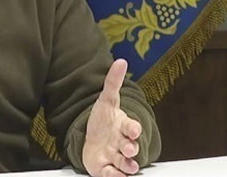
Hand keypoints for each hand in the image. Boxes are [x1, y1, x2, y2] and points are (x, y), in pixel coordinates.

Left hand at [82, 59, 142, 176]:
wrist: (92, 139)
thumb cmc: (103, 121)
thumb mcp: (106, 100)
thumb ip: (113, 82)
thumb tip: (120, 60)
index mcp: (124, 127)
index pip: (132, 127)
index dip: (134, 129)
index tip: (133, 130)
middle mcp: (122, 143)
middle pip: (131, 147)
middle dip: (131, 148)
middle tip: (128, 148)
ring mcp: (115, 157)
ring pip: (125, 163)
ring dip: (127, 165)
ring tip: (129, 166)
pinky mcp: (106, 169)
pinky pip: (112, 175)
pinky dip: (114, 176)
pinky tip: (113, 174)